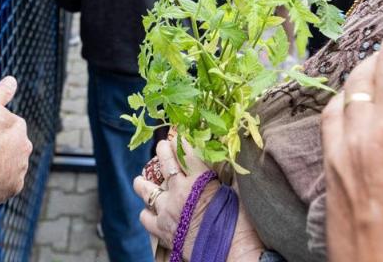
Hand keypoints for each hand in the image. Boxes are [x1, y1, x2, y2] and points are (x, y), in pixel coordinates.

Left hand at [135, 137, 263, 261]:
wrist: (233, 257)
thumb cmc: (241, 227)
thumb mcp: (239, 195)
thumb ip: (231, 178)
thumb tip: (234, 161)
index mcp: (199, 180)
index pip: (186, 152)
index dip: (181, 140)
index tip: (178, 132)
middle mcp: (179, 192)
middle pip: (164, 163)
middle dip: (163, 151)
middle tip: (162, 146)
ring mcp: (168, 211)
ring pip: (146, 190)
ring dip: (143, 183)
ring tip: (141, 180)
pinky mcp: (162, 231)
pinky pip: (145, 217)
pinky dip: (146, 213)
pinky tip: (149, 210)